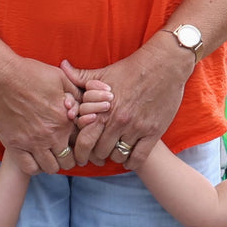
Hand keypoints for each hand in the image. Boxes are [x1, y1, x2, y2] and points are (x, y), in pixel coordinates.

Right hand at [0, 55, 80, 174]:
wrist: (1, 76)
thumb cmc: (30, 73)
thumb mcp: (60, 78)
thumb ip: (76, 94)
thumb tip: (87, 104)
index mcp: (65, 119)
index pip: (82, 143)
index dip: (81, 144)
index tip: (74, 141)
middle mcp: (52, 134)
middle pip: (69, 161)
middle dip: (69, 157)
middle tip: (62, 151)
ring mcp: (33, 142)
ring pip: (51, 168)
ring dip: (52, 163)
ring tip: (48, 154)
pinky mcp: (14, 145)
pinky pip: (30, 168)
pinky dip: (35, 166)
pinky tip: (34, 156)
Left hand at [63, 37, 191, 167]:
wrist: (163, 65)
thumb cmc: (132, 68)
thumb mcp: (104, 72)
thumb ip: (81, 76)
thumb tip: (62, 67)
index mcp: (103, 109)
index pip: (84, 140)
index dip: (80, 149)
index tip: (82, 151)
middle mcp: (118, 121)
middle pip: (99, 152)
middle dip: (95, 155)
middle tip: (96, 155)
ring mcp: (136, 128)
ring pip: (118, 156)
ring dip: (114, 157)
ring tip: (113, 153)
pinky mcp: (153, 132)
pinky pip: (139, 158)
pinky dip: (131, 162)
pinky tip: (129, 159)